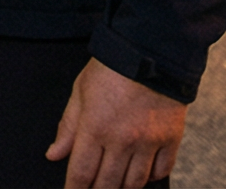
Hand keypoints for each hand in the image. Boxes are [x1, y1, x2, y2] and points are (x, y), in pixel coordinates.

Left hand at [47, 59, 186, 188]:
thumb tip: (54, 154)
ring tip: (116, 185)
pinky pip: (161, 171)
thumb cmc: (110, 70)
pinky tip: (142, 174)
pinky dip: (151, 177)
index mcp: (95, 128)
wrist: (150, 51)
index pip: (82, 173)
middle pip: (108, 184)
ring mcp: (149, 142)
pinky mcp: (171, 139)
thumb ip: (68, 127)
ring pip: (135, 182)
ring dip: (123, 188)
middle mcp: (122, 140)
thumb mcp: (80, 92)